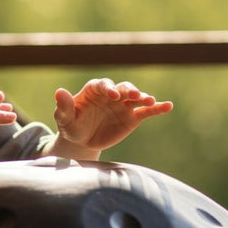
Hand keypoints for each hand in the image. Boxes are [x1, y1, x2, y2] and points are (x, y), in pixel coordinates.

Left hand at [52, 79, 172, 157]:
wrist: (83, 141)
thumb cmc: (71, 126)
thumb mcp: (65, 118)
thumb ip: (64, 106)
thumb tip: (59, 91)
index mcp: (94, 90)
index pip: (103, 85)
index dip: (108, 88)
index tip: (112, 95)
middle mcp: (111, 94)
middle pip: (122, 88)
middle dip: (128, 91)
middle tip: (133, 95)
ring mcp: (124, 105)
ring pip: (136, 98)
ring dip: (144, 97)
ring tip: (150, 101)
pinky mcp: (133, 117)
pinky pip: (147, 112)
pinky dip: (158, 108)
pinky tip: (168, 106)